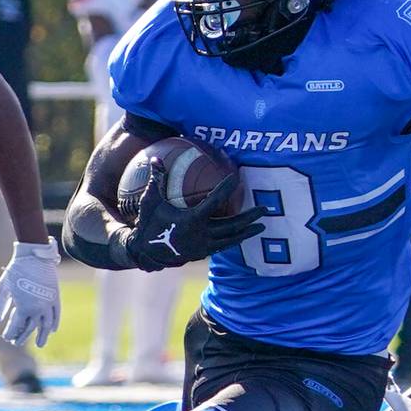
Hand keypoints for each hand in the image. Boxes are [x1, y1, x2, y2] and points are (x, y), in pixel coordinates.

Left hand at [0, 238, 60, 347]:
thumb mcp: (4, 287)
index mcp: (24, 308)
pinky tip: (52, 330)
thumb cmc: (16, 270)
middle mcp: (38, 309)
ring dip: (42, 335)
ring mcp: (48, 304)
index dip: (10, 333)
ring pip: (46, 325)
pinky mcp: (55, 297)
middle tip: (16, 343)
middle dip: (22, 336)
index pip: (17, 327)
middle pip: (31, 329)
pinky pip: (56, 314)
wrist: (35, 255)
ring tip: (40, 344)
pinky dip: (54, 323)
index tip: (6, 337)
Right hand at [124, 161, 264, 270]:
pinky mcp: (203, 253)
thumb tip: (155, 158)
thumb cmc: (148, 224)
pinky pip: (223, 246)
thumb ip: (156, 180)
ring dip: (247, 232)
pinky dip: (234, 240)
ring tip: (262, 226)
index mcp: (192, 220)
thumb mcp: (150, 201)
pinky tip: (243, 234)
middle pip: (231, 225)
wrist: (146, 252)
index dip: (225, 189)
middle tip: (264, 208)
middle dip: (249, 217)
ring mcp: (204, 246)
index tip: (236, 179)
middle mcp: (202, 235)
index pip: (214, 202)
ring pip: (231, 239)